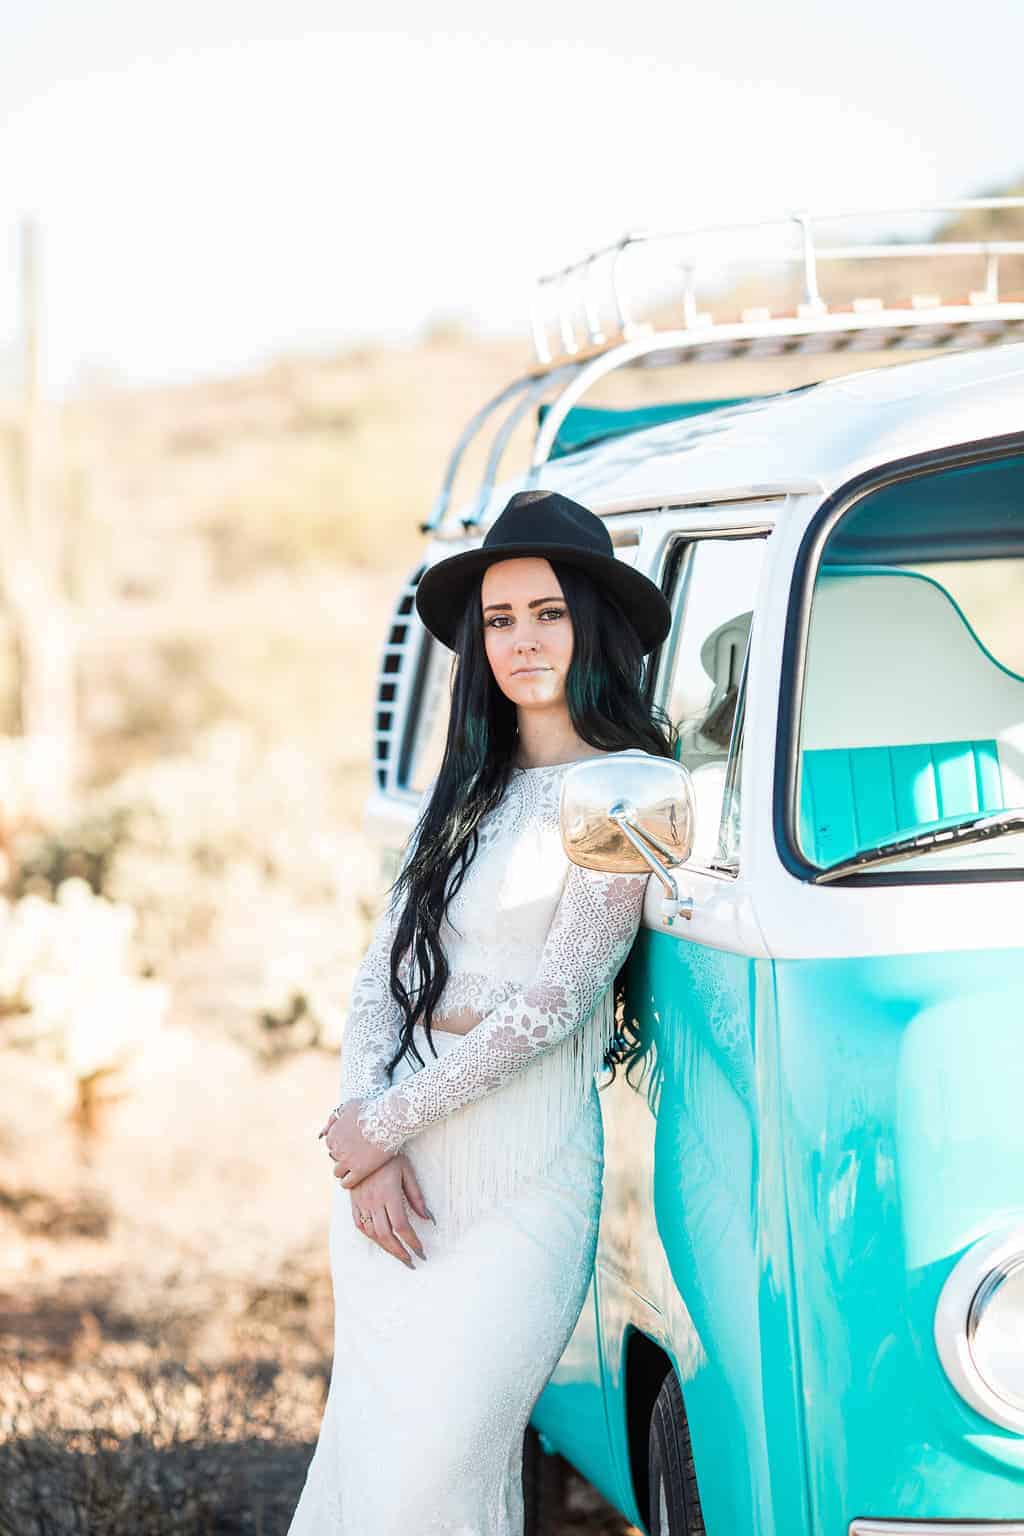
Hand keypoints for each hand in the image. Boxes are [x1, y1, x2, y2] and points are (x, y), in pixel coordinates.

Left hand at [318, 1099, 395, 1186]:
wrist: (389, 1119)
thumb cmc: (371, 1110)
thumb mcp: (348, 1107)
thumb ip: (334, 1118)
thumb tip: (322, 1132)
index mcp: (333, 1134)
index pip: (331, 1144)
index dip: (342, 1144)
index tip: (352, 1143)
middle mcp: (337, 1148)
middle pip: (334, 1157)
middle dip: (344, 1155)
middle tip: (358, 1152)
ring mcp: (347, 1160)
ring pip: (337, 1172)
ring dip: (345, 1169)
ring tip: (358, 1165)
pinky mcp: (359, 1170)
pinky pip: (346, 1183)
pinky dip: (350, 1181)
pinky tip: (359, 1176)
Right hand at [345, 1153, 433, 1268]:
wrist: (364, 1143)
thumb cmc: (390, 1156)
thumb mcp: (407, 1172)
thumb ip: (417, 1197)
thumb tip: (428, 1218)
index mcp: (388, 1194)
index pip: (401, 1226)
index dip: (412, 1241)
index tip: (421, 1251)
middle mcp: (373, 1201)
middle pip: (386, 1235)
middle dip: (399, 1252)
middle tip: (411, 1262)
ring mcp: (361, 1202)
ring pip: (372, 1233)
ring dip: (386, 1247)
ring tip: (398, 1255)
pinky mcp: (353, 1202)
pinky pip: (360, 1225)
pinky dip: (370, 1236)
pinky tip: (380, 1240)